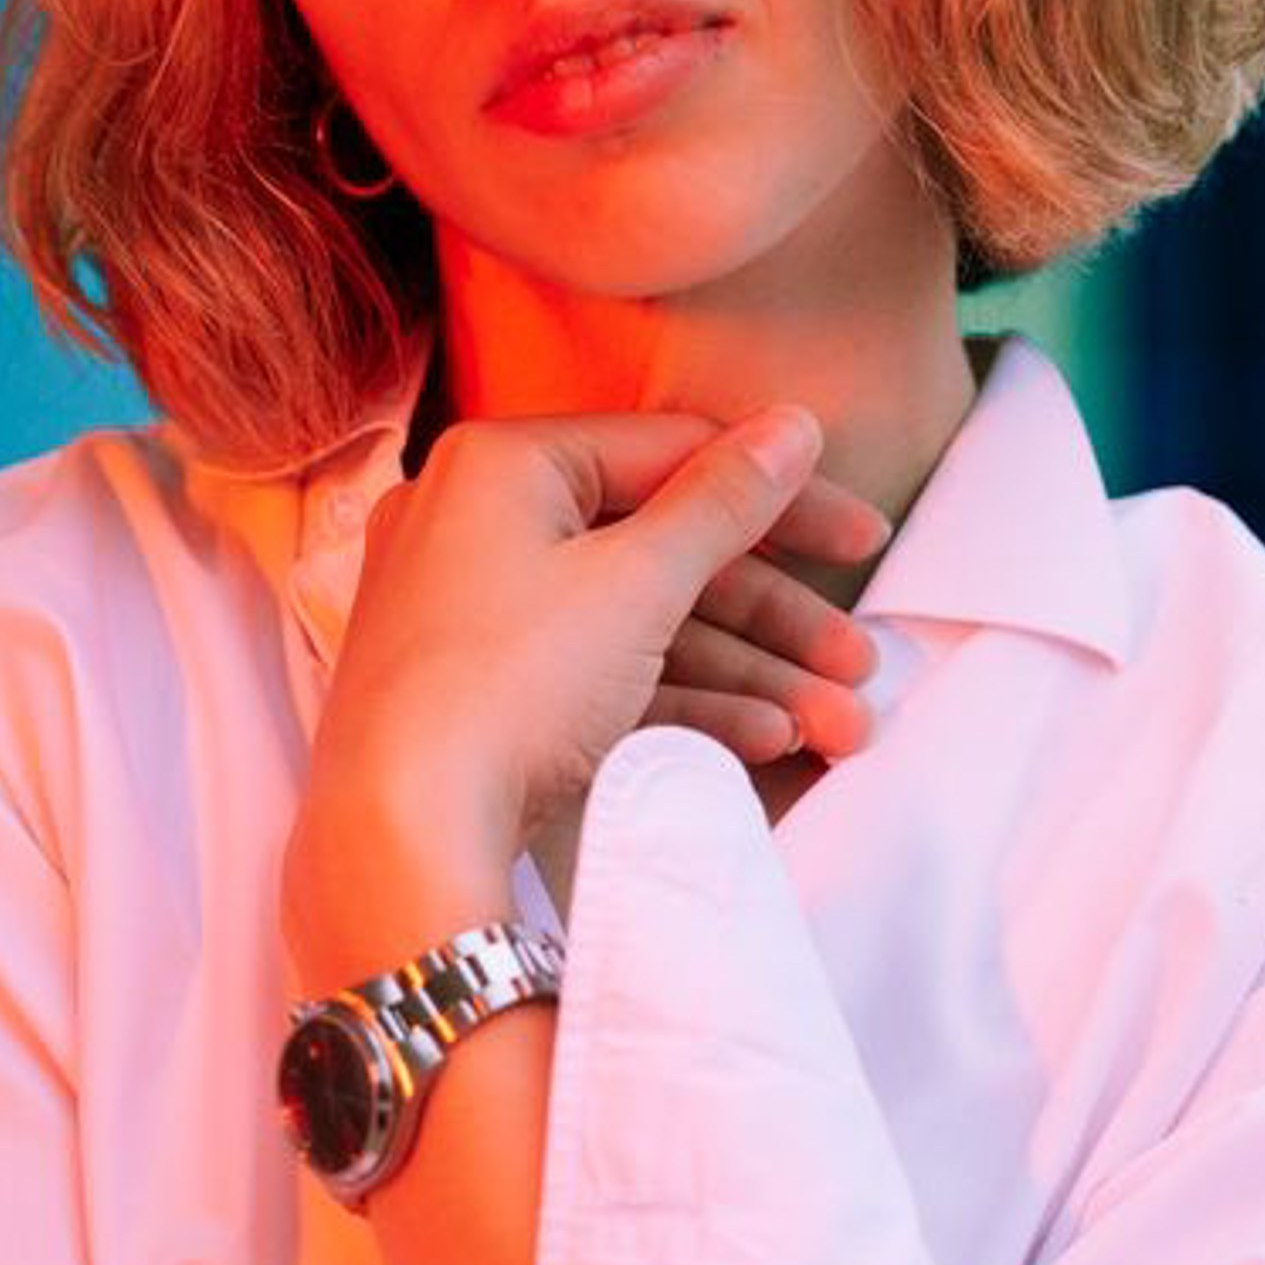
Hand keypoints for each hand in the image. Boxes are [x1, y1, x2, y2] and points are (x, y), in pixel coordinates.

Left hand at [288, 405, 886, 958]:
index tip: (866, 539)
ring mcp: (479, 613)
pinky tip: (767, 741)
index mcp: (503, 464)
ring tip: (838, 728)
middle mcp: (480, 522)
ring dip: (750, 673)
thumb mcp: (636, 584)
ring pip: (641, 624)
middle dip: (775, 617)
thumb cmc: (509, 685)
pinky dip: (683, 704)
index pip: (671, 455)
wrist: (398, 839)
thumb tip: (793, 424)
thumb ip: (724, 502)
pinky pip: (600, 676)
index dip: (781, 498)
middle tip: (860, 662)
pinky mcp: (487, 693)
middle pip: (662, 549)